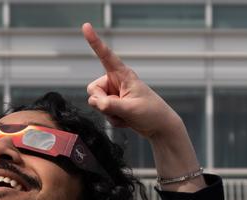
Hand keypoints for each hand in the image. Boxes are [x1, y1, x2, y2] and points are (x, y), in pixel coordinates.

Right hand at [82, 23, 183, 139]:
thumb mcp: (131, 109)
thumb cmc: (151, 113)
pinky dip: (113, 119)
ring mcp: (114, 94)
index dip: (95, 41)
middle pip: (93, 89)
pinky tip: (127, 120)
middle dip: (101, 103)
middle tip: (119, 109)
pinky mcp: (114, 105)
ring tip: (126, 115)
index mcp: (123, 74)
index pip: (106, 55)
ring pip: (96, 103)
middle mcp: (116, 81)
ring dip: (109, 113)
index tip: (86, 26)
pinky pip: (103, 113)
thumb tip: (95, 102)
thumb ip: (110, 105)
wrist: (160, 127)